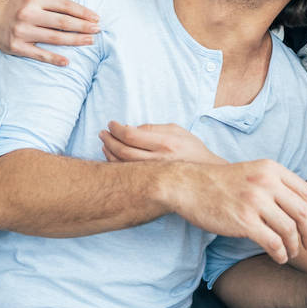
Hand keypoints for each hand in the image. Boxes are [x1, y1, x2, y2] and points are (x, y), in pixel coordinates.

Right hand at [0, 0, 100, 65]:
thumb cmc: (18, 4)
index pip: (63, 5)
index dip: (82, 12)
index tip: (96, 17)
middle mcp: (27, 14)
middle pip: (62, 22)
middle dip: (82, 27)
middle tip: (98, 30)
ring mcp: (22, 31)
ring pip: (54, 38)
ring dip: (75, 40)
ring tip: (90, 41)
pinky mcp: (17, 47)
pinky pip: (39, 54)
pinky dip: (54, 58)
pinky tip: (67, 61)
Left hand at [100, 122, 225, 164]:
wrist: (204, 176)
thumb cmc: (192, 150)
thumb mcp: (177, 130)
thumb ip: (154, 128)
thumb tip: (131, 129)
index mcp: (165, 143)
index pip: (132, 135)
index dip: (117, 129)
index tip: (111, 124)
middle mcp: (158, 160)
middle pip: (123, 151)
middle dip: (109, 140)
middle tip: (102, 133)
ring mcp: (154, 175)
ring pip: (123, 165)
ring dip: (109, 152)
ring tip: (104, 143)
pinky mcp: (151, 183)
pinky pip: (128, 175)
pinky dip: (116, 165)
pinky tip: (112, 156)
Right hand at [171, 160, 306, 263]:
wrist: (188, 186)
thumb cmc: (219, 183)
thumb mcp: (251, 172)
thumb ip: (274, 183)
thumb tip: (300, 205)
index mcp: (271, 169)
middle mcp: (266, 182)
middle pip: (302, 212)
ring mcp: (255, 202)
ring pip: (289, 230)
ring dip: (295, 246)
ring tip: (292, 253)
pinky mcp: (244, 221)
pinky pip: (273, 242)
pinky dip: (280, 254)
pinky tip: (279, 258)